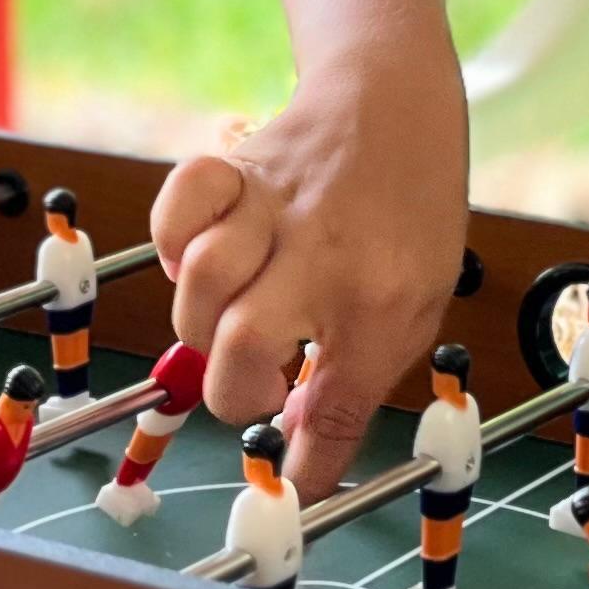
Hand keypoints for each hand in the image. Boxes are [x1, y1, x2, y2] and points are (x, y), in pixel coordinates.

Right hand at [151, 45, 470, 497]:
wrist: (395, 102)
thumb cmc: (409, 214)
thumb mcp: (415, 304)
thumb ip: (357, 379)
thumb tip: (299, 447)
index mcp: (382, 298)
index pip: (338, 404)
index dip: (310, 465)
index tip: (294, 486)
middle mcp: (323, 254)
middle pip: (241, 345)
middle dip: (237, 392)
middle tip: (264, 383)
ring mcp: (272, 207)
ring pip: (201, 283)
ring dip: (204, 327)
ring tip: (236, 327)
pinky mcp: (233, 171)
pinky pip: (176, 211)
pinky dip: (173, 246)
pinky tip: (199, 262)